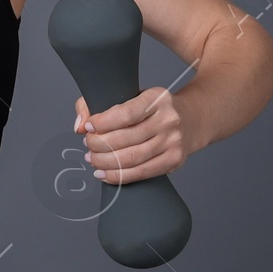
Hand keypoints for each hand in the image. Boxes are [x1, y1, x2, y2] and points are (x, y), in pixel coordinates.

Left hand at [75, 85, 193, 182]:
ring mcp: (173, 142)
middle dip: (99, 145)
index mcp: (157, 99)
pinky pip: (141, 173)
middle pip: (125, 139)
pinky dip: (117, 176)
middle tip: (88, 145)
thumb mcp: (133, 95)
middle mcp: (168, 120)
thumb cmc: (154, 109)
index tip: (88, 127)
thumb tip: (80, 125)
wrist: (193, 119)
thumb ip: (99, 103)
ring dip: (104, 162)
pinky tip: (103, 173)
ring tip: (92, 159)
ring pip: (131, 158)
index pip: (125, 114)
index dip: (102, 123)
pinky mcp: (174, 160)